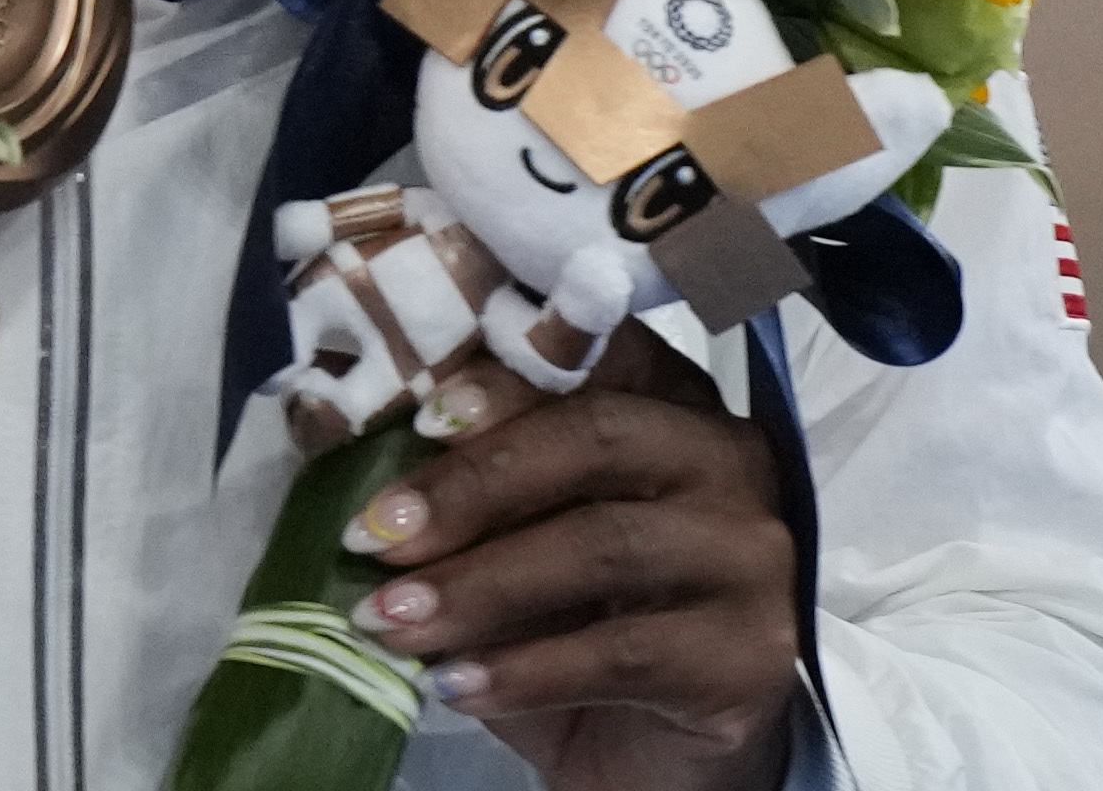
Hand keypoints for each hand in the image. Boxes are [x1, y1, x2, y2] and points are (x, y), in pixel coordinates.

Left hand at [342, 333, 797, 790]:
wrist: (654, 748)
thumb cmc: (571, 612)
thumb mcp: (512, 532)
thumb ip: (466, 483)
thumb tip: (351, 465)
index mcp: (666, 400)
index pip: (592, 355)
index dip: (500, 376)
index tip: (414, 417)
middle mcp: (726, 461)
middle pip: (593, 439)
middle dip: (468, 486)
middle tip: (370, 538)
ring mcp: (751, 560)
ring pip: (602, 547)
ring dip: (476, 586)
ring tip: (386, 620)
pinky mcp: (750, 658)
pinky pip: (624, 654)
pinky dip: (523, 670)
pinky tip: (452, 684)